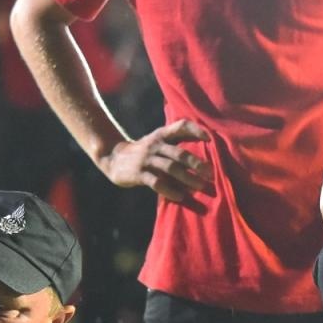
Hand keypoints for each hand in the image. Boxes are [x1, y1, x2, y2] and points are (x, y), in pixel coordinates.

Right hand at [99, 119, 214, 204]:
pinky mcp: (138, 174)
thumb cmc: (143, 152)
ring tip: (200, 187)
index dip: (196, 130)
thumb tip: (205, 146)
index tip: (210, 139)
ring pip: (170, 168)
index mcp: (161, 135)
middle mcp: (155, 145)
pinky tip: (180, 197)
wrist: (112, 158)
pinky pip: (156, 183)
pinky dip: (170, 190)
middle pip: (179, 153)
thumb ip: (177, 143)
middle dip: (196, 164)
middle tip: (211, 174)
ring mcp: (146, 160)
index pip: (181, 126)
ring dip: (187, 178)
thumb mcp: (157, 142)